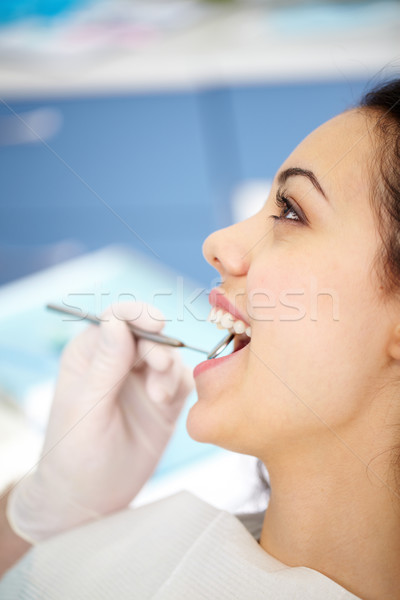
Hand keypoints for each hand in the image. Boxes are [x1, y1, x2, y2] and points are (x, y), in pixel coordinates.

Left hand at [6, 302, 192, 542]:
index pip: (115, 319)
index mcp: (89, 355)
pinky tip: (165, 400)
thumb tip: (117, 320)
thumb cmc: (74, 454)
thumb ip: (105, 364)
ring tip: (159, 395)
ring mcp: (142, 380)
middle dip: (157, 345)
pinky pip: (181, 379)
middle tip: (159, 366)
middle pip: (147, 333)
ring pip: (167, 354)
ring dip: (168, 367)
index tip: (155, 323)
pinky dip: (178, 383)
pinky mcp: (164, 400)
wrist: (91, 500)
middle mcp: (117, 361)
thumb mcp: (86, 407)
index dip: (136, 315)